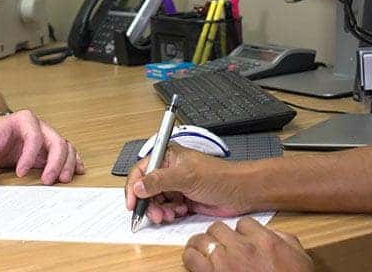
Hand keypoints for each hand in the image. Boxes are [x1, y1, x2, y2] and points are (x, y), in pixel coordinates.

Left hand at [0, 109, 84, 184]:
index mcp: (25, 119)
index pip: (33, 136)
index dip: (29, 156)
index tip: (20, 173)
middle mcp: (41, 126)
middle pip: (56, 141)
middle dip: (55, 162)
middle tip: (47, 181)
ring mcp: (48, 137)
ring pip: (66, 147)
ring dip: (67, 164)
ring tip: (63, 179)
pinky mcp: (51, 148)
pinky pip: (68, 151)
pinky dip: (74, 161)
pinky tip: (77, 171)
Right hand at [125, 144, 250, 223]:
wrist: (239, 192)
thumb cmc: (218, 176)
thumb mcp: (186, 176)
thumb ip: (159, 181)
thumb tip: (138, 186)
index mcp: (167, 157)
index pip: (141, 171)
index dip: (134, 187)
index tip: (132, 203)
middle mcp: (169, 170)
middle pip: (146, 189)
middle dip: (148, 203)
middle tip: (155, 214)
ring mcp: (175, 185)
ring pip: (156, 201)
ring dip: (160, 210)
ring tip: (169, 214)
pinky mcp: (182, 199)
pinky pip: (167, 209)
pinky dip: (170, 213)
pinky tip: (180, 212)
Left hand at [182, 217, 313, 271]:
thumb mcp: (300, 259)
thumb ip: (285, 240)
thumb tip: (273, 233)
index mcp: (265, 241)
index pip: (243, 223)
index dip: (240, 232)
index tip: (239, 240)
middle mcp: (244, 247)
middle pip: (219, 228)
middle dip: (219, 237)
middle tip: (219, 245)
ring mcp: (225, 262)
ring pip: (203, 238)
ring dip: (202, 244)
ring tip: (202, 250)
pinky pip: (191, 257)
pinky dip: (190, 257)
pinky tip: (194, 260)